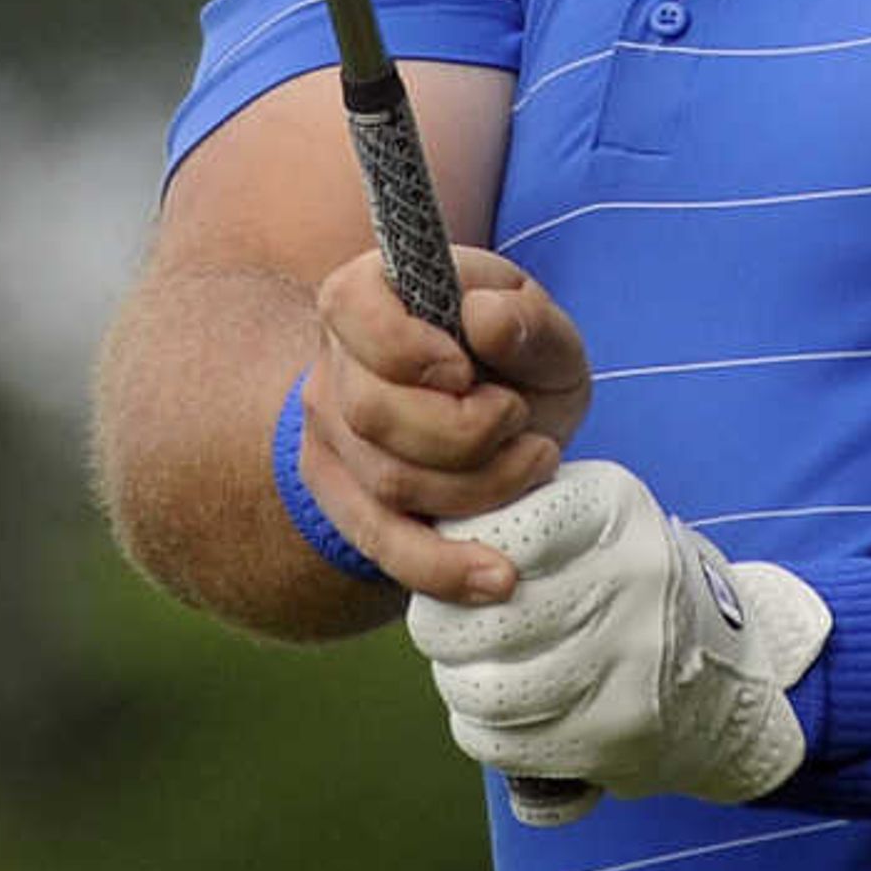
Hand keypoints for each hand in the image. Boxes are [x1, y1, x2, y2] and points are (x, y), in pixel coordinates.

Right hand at [291, 245, 590, 604]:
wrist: (493, 413)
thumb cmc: (515, 359)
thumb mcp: (539, 327)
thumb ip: (525, 318)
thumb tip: (484, 318)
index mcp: (368, 295)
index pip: (352, 310)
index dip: (408, 348)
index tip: (465, 369)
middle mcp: (334, 365)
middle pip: (371, 411)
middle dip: (465, 431)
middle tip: (520, 418)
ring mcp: (331, 439)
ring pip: (387, 483)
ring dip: (479, 486)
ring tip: (534, 460)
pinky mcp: (346, 503)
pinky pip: (384, 546)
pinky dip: (444, 567)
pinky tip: (496, 575)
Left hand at [411, 459, 829, 811]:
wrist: (714, 675)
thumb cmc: (619, 584)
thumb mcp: (589, 518)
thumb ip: (513, 513)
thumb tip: (422, 543)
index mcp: (614, 510)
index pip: (496, 531)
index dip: (451, 555)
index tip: (449, 565)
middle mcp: (630, 581)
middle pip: (480, 617)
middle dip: (439, 627)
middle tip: (444, 627)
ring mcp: (628, 663)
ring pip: (483, 687)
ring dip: (456, 683)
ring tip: (466, 670)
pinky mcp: (617, 735)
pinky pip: (502, 741)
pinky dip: (479, 730)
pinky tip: (493, 713)